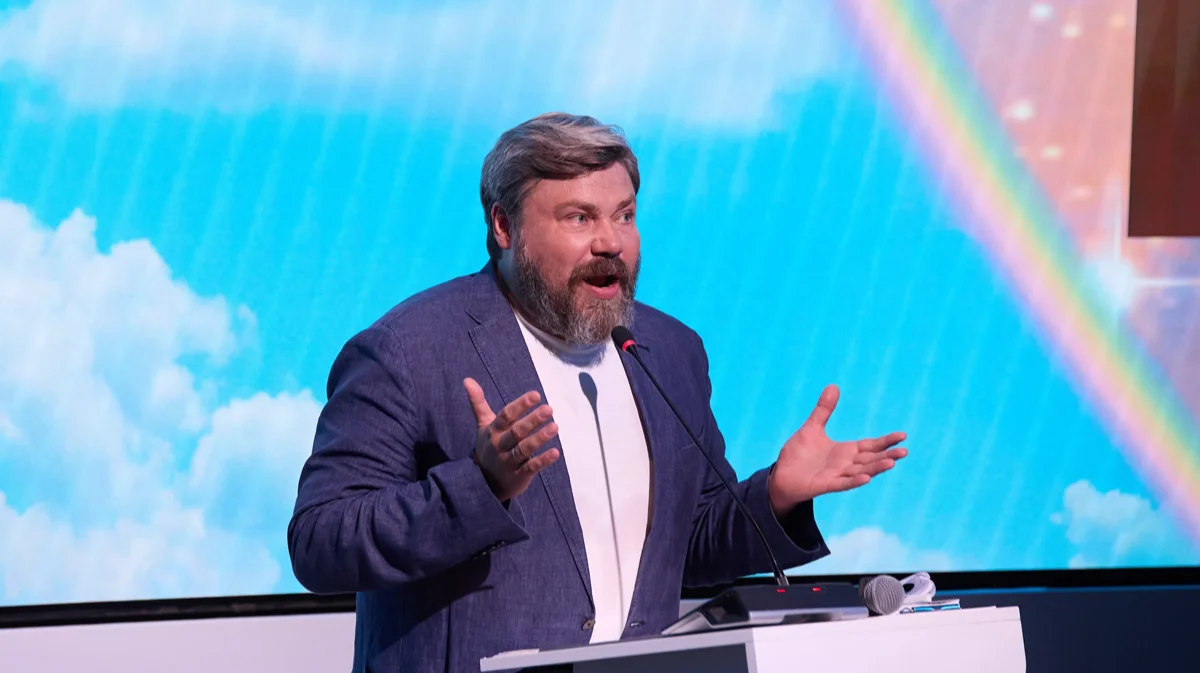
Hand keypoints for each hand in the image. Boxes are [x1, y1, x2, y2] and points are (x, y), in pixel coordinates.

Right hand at [464, 378, 560, 501]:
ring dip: (539, 438)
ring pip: (524, 449)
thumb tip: (467, 379)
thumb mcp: (483, 425)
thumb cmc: (490, 447)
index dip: (520, 405)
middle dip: (532, 420)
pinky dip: (542, 460)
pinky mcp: (519, 475)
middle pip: (516, 432)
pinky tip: (555, 452)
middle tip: (549, 409)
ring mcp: (509, 461)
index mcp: (493, 431)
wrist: (485, 482)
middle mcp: (500, 445)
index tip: (536, 395)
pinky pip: (531, 467)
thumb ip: (478, 403)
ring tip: (555, 427)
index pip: (506, 416)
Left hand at [767, 385, 906, 515]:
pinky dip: (854, 481)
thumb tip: (833, 386)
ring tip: (891, 462)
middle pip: (871, 459)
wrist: (781, 475)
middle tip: (904, 451)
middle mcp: (845, 464)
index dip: (886, 441)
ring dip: (876, 468)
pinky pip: (842, 484)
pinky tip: (866, 478)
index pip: (871, 445)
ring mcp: (836, 476)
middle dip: (887, 455)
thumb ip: (823, 410)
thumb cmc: (798, 454)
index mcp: (846, 451)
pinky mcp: (824, 485)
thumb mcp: (812, 427)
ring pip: (861, 471)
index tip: (903, 436)